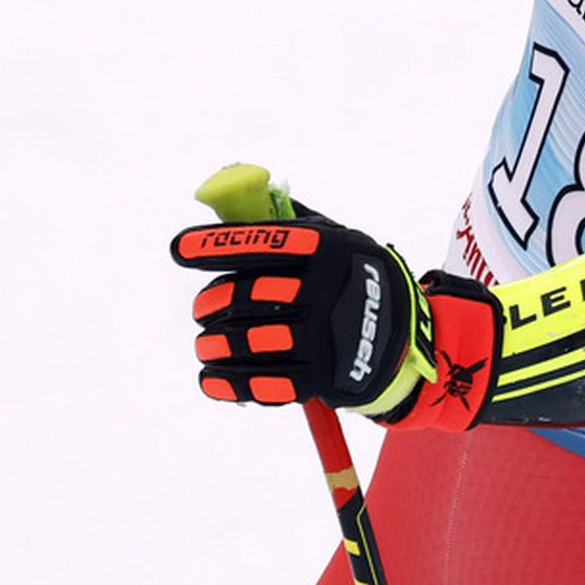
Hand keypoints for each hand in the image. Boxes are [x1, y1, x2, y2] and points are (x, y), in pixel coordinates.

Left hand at [170, 207, 499, 427]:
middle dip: (211, 303)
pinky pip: (258, 384)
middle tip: (202, 310)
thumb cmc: (359, 279)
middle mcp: (323, 292)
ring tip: (205, 343)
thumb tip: (240, 200)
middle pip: (245, 296)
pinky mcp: (318, 379)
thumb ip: (295, 223)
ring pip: (245, 341)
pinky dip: (226, 382)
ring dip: (213, 344)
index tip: (178, 249)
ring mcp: (320, 338)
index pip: (261, 243)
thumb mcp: (341, 240)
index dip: (214, 245)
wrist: (407, 341)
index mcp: (326, 251)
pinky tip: (210, 378)